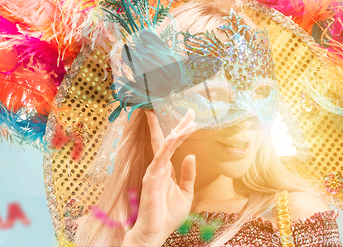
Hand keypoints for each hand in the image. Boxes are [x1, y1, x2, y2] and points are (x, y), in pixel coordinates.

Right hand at [122, 109, 196, 246]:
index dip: (181, 132)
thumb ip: (188, 175)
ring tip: (189, 121)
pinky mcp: (151, 177)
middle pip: (169, 141)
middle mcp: (159, 167)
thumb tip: (191, 156)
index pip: (172, 146)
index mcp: (166, 170)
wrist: (155, 232)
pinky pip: (161, 157)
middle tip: (190, 112)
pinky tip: (176, 136)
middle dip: (179, 126)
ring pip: (166, 146)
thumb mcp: (185, 193)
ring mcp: (154, 170)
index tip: (191, 119)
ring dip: (178, 133)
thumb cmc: (168, 215)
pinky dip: (168, 146)